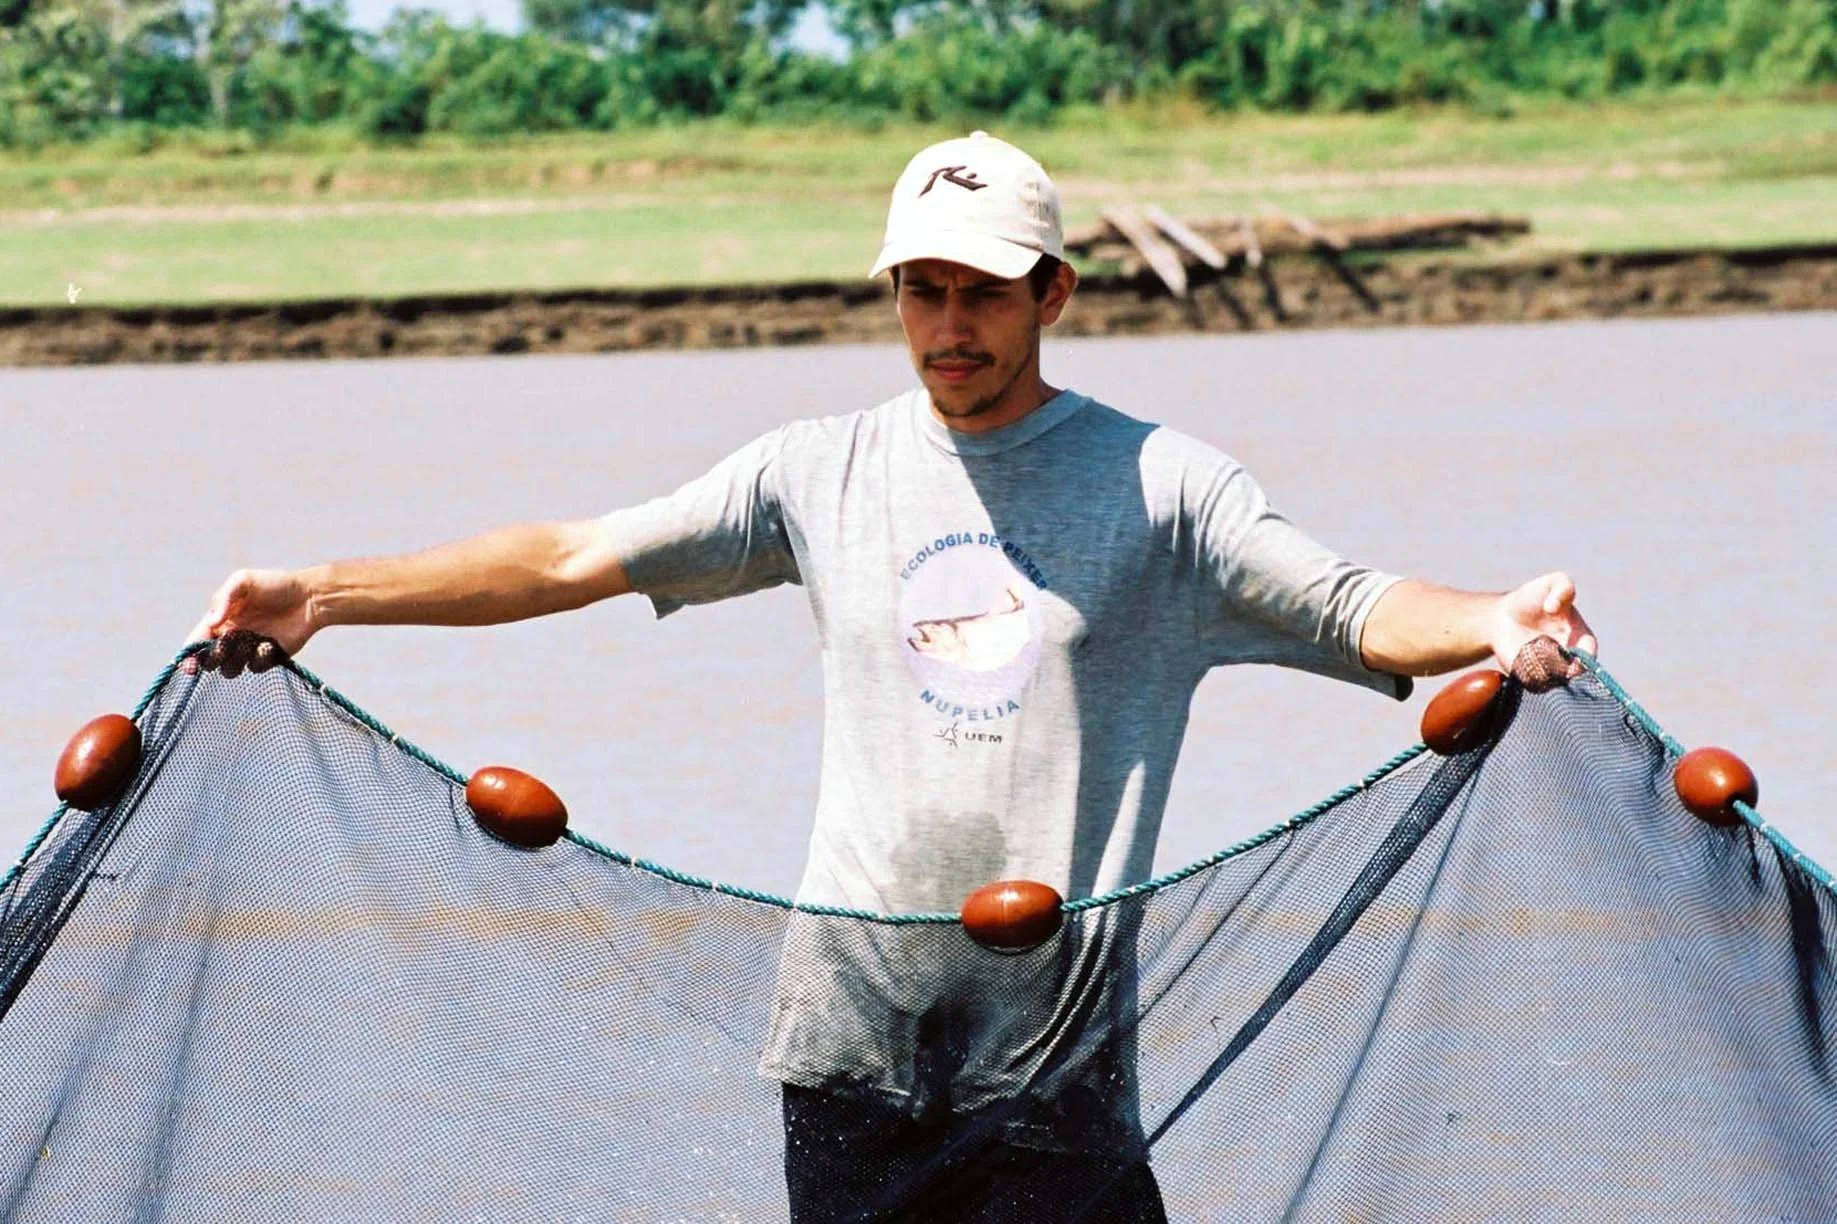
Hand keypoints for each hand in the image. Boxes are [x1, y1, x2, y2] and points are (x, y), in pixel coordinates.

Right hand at [183, 568, 317, 675]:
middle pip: (211, 659)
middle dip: (211, 660)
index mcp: (221, 618)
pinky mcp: (268, 656)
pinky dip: (260, 658)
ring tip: (251, 642)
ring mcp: (249, 648)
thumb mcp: (244, 581)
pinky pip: (256, 667)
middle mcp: (232, 636)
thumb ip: (224, 599)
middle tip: (223, 650)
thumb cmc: (275, 585)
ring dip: (235, 660)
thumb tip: (211, 623)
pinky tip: (269, 645)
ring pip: (230, 668)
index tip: (188, 666)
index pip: (198, 639)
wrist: (310, 598)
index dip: (190, 654)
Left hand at [1489, 572, 1596, 676]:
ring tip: (1530, 655)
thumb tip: (1553, 607)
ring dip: (1544, 672)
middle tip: (1547, 656)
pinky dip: (1527, 675)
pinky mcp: (1528, 677)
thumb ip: (1563, 586)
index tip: (1571, 650)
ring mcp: (1548, 670)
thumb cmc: (1533, 598)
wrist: (1501, 616)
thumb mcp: (1553, 582)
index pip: (1588, 653)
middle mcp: (1567, 658)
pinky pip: (1532, 684)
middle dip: (1562, 668)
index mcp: (1579, 638)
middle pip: (1572, 673)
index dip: (1584, 655)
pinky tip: (1519, 662)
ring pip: (1553, 681)